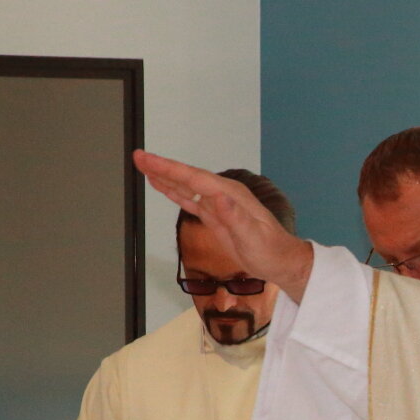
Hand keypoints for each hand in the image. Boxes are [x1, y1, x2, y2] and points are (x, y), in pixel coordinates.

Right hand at [134, 151, 314, 298]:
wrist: (280, 261)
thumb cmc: (271, 250)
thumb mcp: (253, 237)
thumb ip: (236, 218)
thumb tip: (219, 198)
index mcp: (230, 195)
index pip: (194, 178)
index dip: (170, 169)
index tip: (149, 160)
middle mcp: (222, 195)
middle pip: (186, 177)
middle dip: (162, 167)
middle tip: (139, 157)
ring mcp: (218, 204)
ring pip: (186, 186)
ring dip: (165, 176)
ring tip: (144, 166)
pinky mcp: (214, 216)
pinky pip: (190, 200)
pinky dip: (174, 192)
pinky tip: (162, 186)